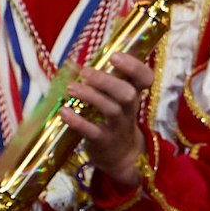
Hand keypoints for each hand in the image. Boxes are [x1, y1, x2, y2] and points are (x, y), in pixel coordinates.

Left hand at [61, 53, 154, 188]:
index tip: (115, 56)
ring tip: (71, 88)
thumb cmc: (114, 117)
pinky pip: (92, 131)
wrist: (121, 154)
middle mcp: (129, 108)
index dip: (134, 66)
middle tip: (85, 72)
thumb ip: (104, 80)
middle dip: (106, 81)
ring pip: (111, 110)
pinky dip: (77, 121)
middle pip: (126, 93)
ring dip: (90, 97)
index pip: (145, 77)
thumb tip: (72, 63)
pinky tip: (64, 111)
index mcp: (135, 93)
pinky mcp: (104, 141)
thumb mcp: (118, 98)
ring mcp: (118, 126)